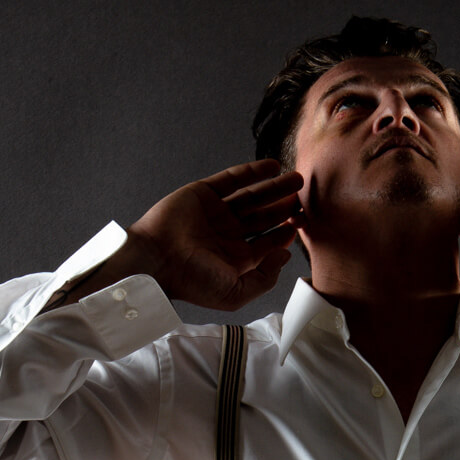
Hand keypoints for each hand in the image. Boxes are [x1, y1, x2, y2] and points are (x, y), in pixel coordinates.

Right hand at [126, 159, 302, 310]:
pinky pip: (232, 179)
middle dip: (284, 208)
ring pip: (252, 196)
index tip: (302, 222)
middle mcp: (226, 234)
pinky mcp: (203, 193)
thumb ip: (265, 278)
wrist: (156, 260)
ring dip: (275, 188)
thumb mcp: (235, 293)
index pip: (267, 242)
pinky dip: (253, 172)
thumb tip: (285, 256)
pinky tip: (273, 167)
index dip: (286, 232)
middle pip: (263, 217)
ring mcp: (215, 212)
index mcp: (234, 259)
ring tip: (297, 179)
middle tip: (304, 198)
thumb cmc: (192, 282)